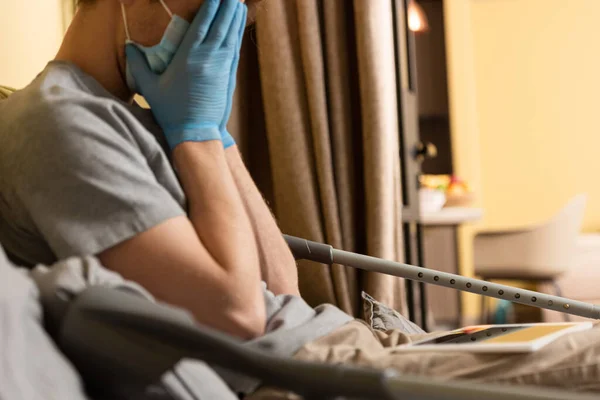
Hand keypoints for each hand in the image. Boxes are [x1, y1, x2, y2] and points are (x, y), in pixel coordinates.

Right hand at [126, 0, 246, 149]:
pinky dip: (237, 33)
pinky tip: (239, 24)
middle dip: (226, 6)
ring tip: (239, 1)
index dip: (211, 5)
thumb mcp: (149, 88)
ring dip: (235, 17)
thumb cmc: (171, 111)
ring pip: (231, 35)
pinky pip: (234, 49)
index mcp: (188, 57)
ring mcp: (221, 67)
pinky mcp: (229, 76)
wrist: (196, 133)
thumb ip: (137, 65)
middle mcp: (208, 58)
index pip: (202, 24)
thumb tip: (129, 46)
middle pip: (221, 25)